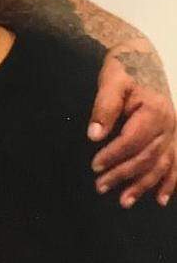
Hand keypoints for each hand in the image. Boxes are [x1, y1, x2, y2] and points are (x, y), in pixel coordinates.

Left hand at [88, 54, 176, 208]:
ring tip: (125, 201)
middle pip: (147, 156)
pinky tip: (161, 199)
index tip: (94, 166)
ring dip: (144, 185)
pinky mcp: (174, 137)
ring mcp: (174, 132)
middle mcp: (169, 124)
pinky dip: (171, 182)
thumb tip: (94, 135)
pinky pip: (176, 163)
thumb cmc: (124, 71)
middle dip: (124, 174)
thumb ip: (104, 108)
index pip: (133, 140)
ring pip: (162, 164)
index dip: (114, 155)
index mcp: (154, 111)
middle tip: (100, 187)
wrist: (143, 61)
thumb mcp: (111, 82)